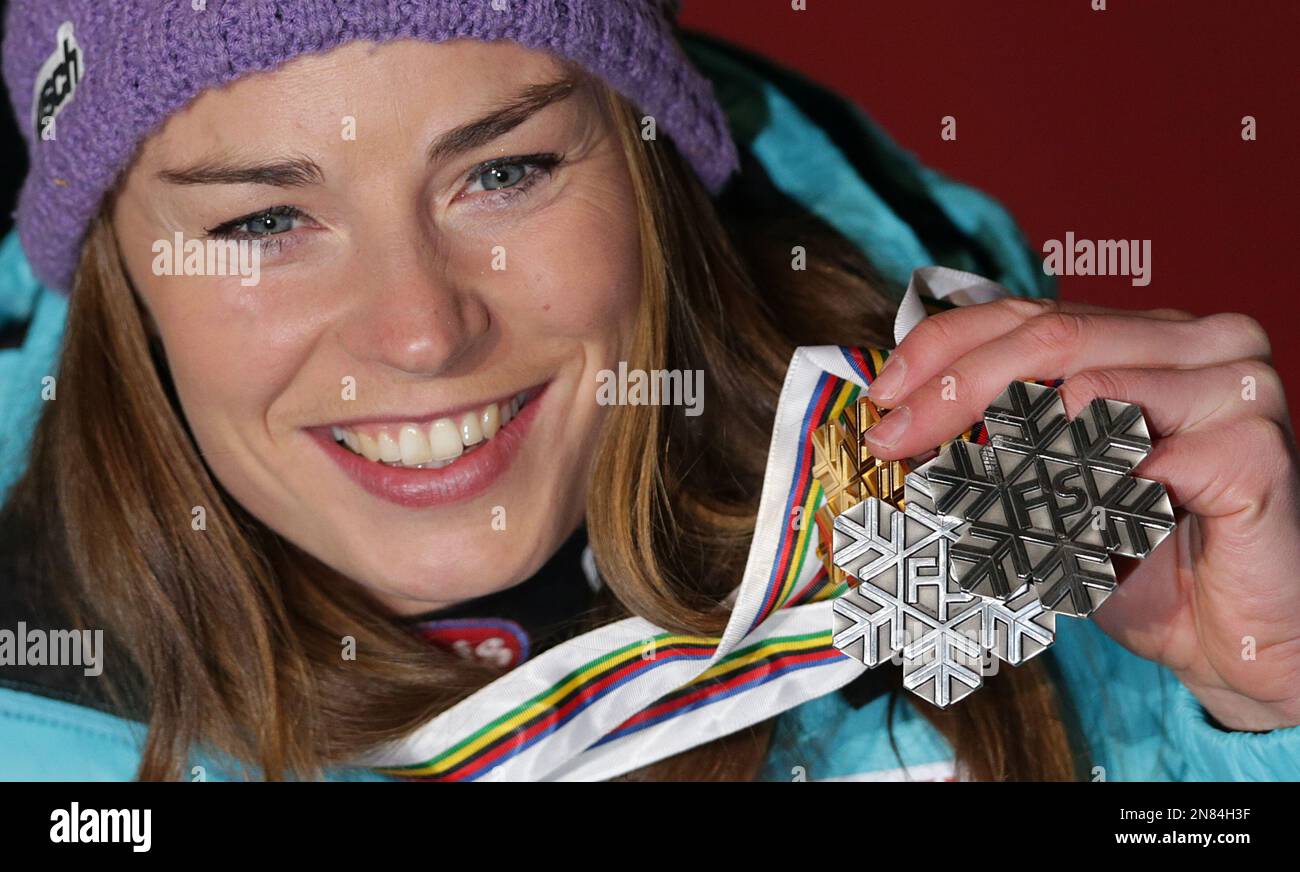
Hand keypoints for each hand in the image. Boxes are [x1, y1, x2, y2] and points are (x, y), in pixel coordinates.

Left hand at [861, 297, 1299, 730]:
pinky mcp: (1255, 448)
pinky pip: (1140, 462)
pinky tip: (1071, 536)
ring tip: (988, 508)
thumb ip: (998, 429)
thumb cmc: (1139, 558)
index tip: (882, 398)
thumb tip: (896, 415)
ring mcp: (1236, 386)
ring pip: (1090, 391)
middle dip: (954, 390)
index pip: (1026, 313)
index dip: (942, 349)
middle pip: (1049, 338)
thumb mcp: (1051, 478)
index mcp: (1146, 335)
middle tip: (894, 439)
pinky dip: (1086, 503)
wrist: (1231, 637)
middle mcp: (1199, 340)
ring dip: (1018, 457)